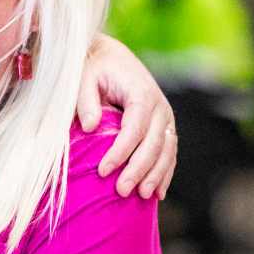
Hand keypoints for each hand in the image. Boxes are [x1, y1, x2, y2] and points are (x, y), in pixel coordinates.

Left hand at [76, 35, 176, 199]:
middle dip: (138, 170)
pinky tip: (157, 192)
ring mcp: (166, 117)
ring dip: (155, 175)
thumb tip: (90, 126)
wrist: (111, 57)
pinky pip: (169, 152)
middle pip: (154, 144)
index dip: (121, 152)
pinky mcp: (165, 126)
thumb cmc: (93, 68)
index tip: (103, 170)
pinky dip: (165, 172)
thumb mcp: (83, 78)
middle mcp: (160, 106)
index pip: (135, 128)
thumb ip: (86, 100)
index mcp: (142, 94)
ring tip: (141, 196)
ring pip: (167, 151)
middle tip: (121, 190)